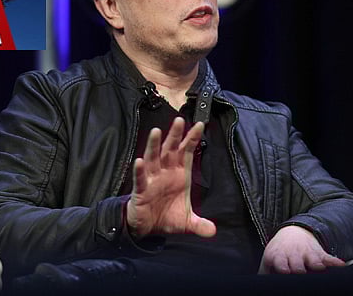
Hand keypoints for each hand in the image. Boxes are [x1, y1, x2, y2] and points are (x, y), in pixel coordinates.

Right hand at [126, 117, 216, 237]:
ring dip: (154, 145)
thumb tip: (213, 231)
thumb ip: (200, 225)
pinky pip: (140, 178)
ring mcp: (152, 179)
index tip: (200, 125)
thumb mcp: (187, 222)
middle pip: (170, 149)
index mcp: (180, 174)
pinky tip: (140, 161)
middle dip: (175, 135)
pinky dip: (140, 170)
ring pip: (153, 158)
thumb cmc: (166, 217)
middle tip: (179, 120)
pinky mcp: (140, 190)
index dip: (192, 139)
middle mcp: (166, 172)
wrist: (147, 228)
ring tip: (156, 132)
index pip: (187, 152)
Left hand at [261, 225, 344, 273]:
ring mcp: (307, 254)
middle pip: (298, 267)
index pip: (281, 265)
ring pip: (314, 262)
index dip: (283, 270)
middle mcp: (294, 255)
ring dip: (317, 266)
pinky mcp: (320, 254)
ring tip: (318, 269)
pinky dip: (335, 262)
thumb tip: (261, 286)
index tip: (286, 273)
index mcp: (279, 257)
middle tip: (302, 274)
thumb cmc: (280, 252)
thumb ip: (265, 274)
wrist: (293, 232)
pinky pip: (329, 258)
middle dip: (300, 271)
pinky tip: (341, 266)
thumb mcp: (269, 260)